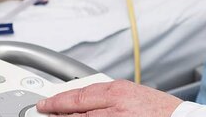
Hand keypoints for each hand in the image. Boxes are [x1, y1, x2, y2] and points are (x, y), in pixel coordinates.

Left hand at [36, 80, 181, 115]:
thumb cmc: (161, 110)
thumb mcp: (131, 94)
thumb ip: (108, 97)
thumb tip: (84, 102)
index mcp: (117, 91)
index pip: (78, 95)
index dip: (58, 101)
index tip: (45, 104)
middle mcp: (115, 107)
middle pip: (76, 112)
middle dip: (57, 114)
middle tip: (44, 114)